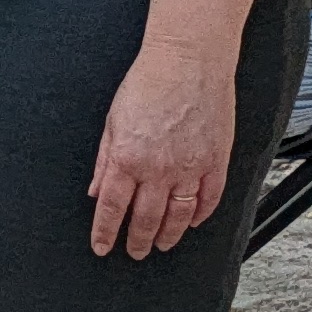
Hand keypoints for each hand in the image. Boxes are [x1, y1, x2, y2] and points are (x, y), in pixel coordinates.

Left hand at [87, 39, 235, 258]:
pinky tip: (193, 222)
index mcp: (127, 158)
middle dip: (137, 241)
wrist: (188, 59)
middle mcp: (159, 169)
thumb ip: (104, 160)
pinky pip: (210, 199)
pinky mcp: (216, 161)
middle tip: (135, 252)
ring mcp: (191, 168)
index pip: (111, 208)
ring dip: (169, 235)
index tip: (102, 247)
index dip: (104, 232)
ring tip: (162, 244)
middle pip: (146, 219)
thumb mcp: (112, 121)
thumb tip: (95, 190)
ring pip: (179, 216)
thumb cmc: (148, 83)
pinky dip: (201, 215)